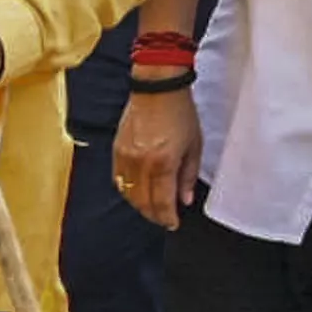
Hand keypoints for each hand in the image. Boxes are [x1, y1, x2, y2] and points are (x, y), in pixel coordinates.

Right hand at [111, 90, 198, 229]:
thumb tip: (185, 199)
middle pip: (143, 202)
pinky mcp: (116, 150)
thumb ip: (188, 176)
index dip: (167, 217)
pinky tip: (137, 191)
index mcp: (163, 163)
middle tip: (164, 218)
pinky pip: (119, 179)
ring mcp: (125, 157)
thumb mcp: (194, 145)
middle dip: (154, 215)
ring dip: (140, 204)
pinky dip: (128, 190)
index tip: (173, 223)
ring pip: (128, 194)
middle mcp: (141, 163)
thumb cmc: (180, 112)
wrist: (157, 87)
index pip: (161, 202)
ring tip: (151, 207)